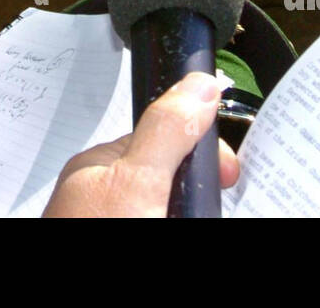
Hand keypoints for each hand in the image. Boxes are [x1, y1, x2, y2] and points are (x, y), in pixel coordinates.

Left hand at [43, 72, 238, 217]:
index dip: (203, 154)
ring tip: (193, 214)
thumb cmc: (91, 236)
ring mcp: (112, 221)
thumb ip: (167, 131)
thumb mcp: (135, 182)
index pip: (164, 138)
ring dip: (188, 210)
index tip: (227, 176)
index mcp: (101, 168)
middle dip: (196, 196)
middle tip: (203, 210)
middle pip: (170, 182)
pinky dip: (176, 218)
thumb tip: (200, 83)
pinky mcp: (122, 228)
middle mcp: (102, 199)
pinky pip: (156, 217)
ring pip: (167, 208)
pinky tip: (184, 219)